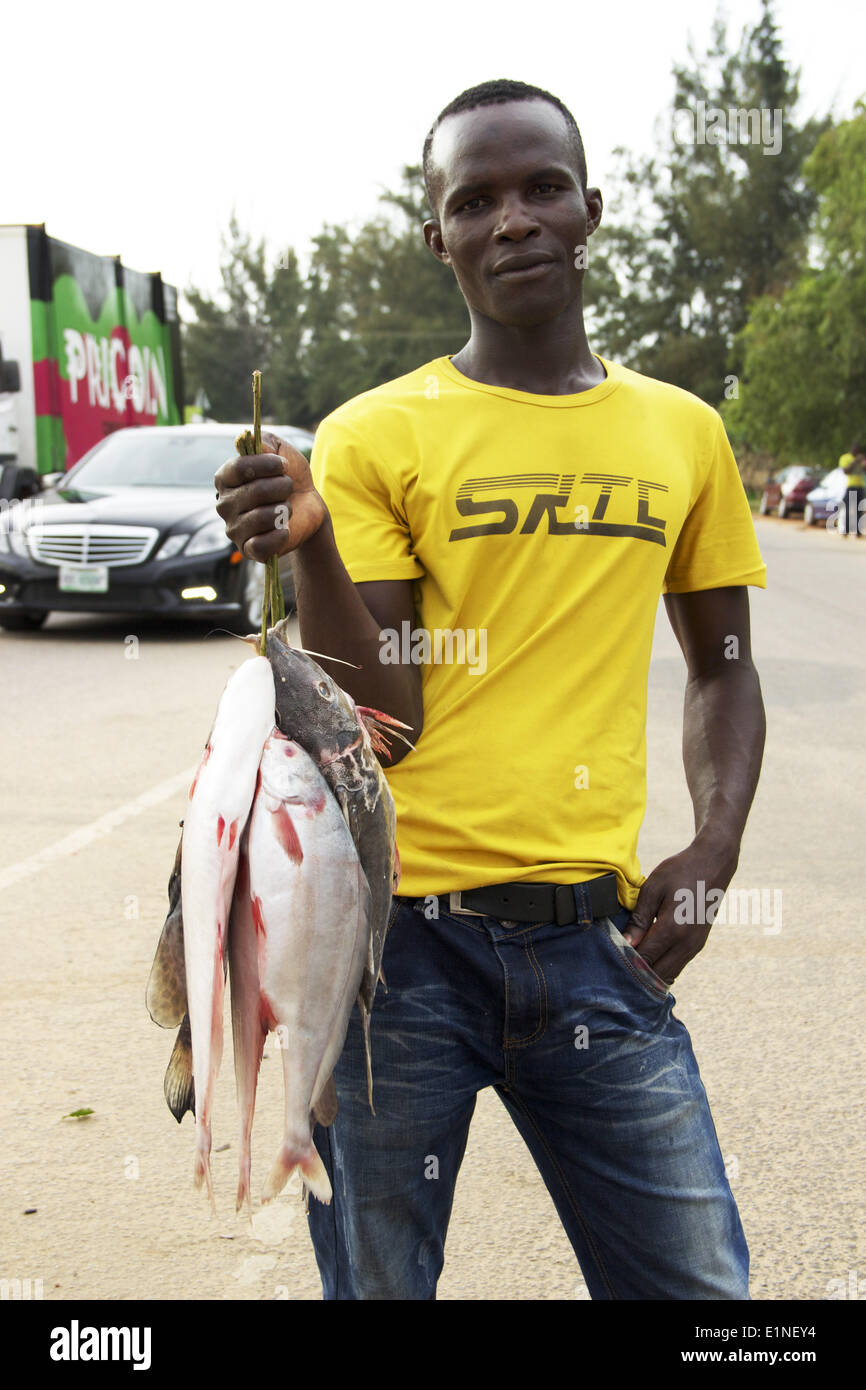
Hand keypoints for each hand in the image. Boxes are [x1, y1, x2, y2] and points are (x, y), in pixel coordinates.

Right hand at [214, 430, 327, 560]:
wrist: (307, 505)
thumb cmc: (287, 476)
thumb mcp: (280, 450)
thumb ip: (264, 442)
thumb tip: (250, 444)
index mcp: (225, 479)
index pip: (238, 468)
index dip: (265, 465)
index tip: (283, 465)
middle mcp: (224, 504)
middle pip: (254, 492)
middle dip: (281, 486)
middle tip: (288, 487)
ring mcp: (234, 529)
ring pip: (261, 517)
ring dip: (283, 509)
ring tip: (286, 507)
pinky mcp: (248, 550)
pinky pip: (261, 545)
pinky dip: (279, 535)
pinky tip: (285, 529)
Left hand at [622, 837, 737, 984]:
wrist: (713, 864)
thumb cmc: (680, 871)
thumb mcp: (653, 889)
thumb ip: (639, 919)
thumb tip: (625, 943)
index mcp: (673, 929)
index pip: (644, 959)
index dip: (625, 961)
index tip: (609, 956)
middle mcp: (687, 944)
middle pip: (656, 974)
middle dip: (636, 972)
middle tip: (617, 961)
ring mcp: (695, 947)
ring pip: (668, 975)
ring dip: (649, 972)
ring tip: (630, 959)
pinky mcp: (698, 945)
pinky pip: (677, 966)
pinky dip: (661, 966)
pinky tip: (648, 954)